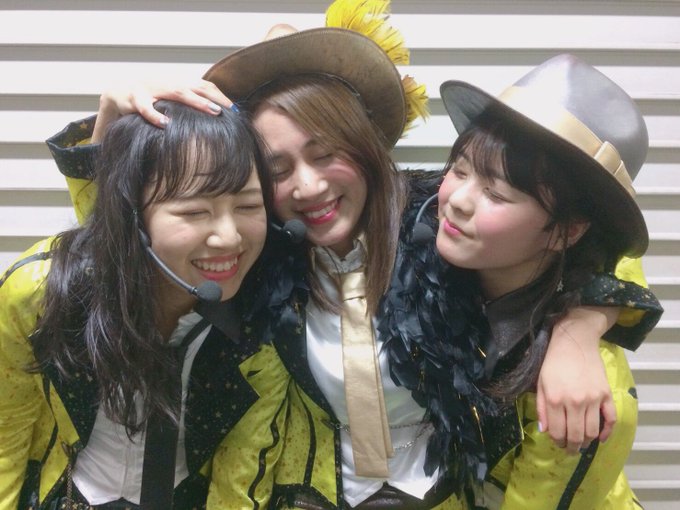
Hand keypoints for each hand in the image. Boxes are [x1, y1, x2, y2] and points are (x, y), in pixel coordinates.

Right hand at [91, 80, 232, 141]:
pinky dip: (155, 115)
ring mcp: (151, 88)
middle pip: (195, 86)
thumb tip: (213, 117)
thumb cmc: (148, 99)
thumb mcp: (170, 101)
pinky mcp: (134, 99)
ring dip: (197, 101)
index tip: (235, 109)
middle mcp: (166, 83)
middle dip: (214, 97)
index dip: (219, 95)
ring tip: (212, 110)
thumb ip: (187, 105)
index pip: (203, 85)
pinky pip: (145, 107)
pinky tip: (165, 124)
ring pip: (177, 92)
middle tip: (229, 110)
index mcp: (176, 83)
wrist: (116, 93)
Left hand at [536, 306, 618, 453]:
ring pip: (593, 431)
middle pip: (576, 436)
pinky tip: (601, 438)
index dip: (558, 442)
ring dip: (587, 443)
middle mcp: (574, 402)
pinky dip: (607, 432)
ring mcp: (593, 399)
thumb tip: (545, 431)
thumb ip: (541, 408)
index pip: (558, 432)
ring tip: (582, 444)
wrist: (574, 341)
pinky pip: (611, 419)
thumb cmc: (553, 362)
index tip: (558, 444)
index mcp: (555, 399)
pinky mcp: (606, 394)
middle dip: (572, 447)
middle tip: (570, 450)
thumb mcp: (540, 383)